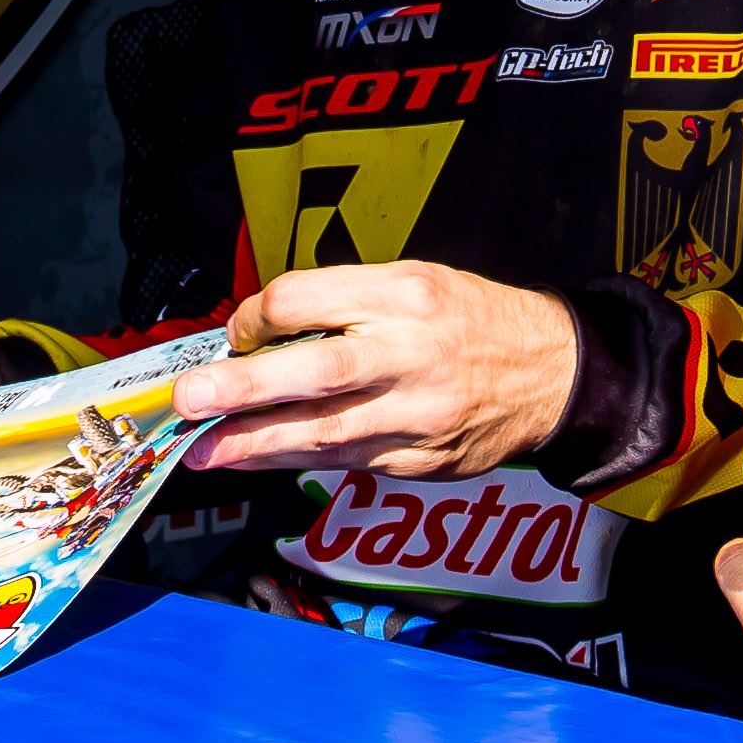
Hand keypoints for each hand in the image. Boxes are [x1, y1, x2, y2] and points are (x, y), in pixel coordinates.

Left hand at [184, 260, 579, 477]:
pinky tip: (256, 459)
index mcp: (405, 295)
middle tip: (191, 399)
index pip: (306, 299)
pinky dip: (295, 460)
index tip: (238, 332)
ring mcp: (417, 415)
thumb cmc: (469, 320)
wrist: (552, 373)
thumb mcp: (414, 281)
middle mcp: (411, 354)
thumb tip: (260, 334)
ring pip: (325, 433)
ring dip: (256, 444)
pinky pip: (345, 462)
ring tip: (202, 450)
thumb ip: (343, 302)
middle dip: (247, 389)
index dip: (257, 317)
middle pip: (317, 371)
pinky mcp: (419, 460)